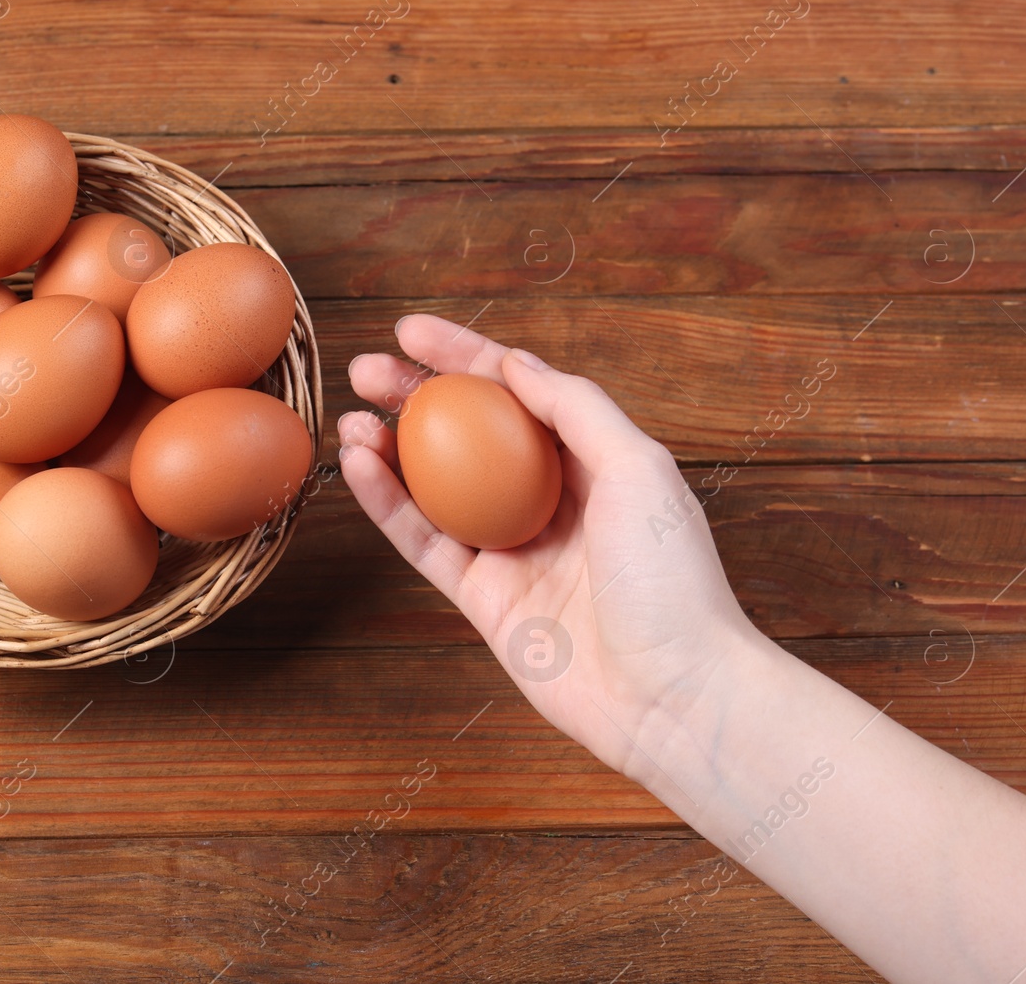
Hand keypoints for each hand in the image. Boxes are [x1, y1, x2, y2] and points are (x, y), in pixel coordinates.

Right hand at [339, 314, 762, 776]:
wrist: (673, 695)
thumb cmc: (673, 580)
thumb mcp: (638, 468)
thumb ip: (575, 408)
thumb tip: (515, 363)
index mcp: (592, 463)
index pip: (517, 392)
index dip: (462, 356)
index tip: (410, 331)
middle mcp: (549, 502)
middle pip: (467, 434)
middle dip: (414, 397)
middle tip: (366, 371)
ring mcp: (514, 552)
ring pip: (435, 488)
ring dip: (390, 449)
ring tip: (352, 419)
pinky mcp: (485, 601)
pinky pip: (425, 542)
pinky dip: (388, 505)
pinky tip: (360, 468)